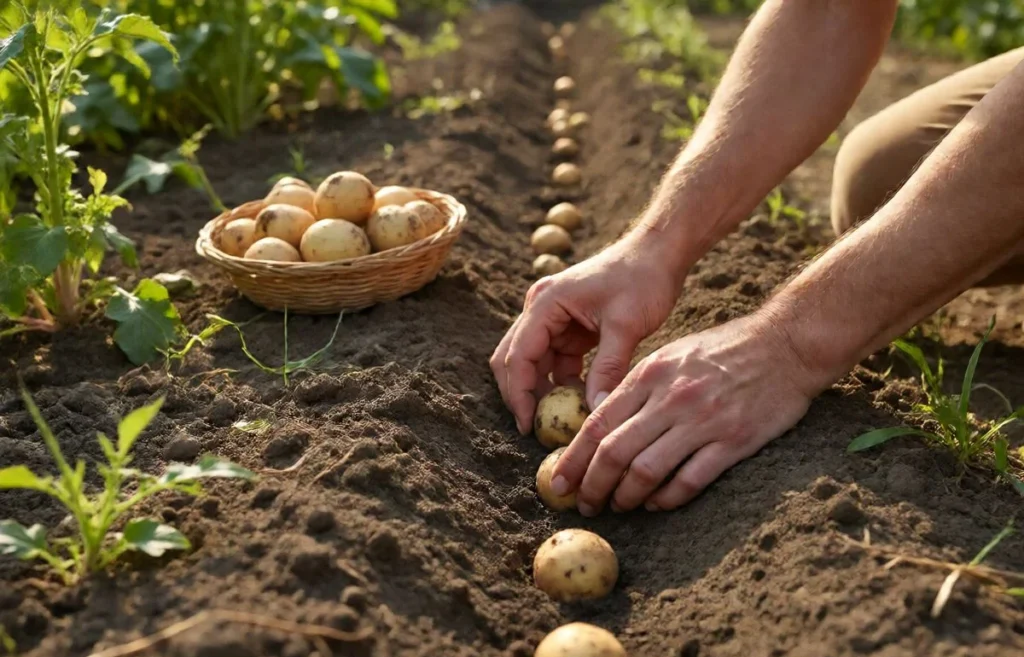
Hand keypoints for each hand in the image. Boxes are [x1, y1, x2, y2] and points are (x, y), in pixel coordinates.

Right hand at [490, 230, 684, 433]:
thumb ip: (608, 369)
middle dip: (522, 395)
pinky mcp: (570, 327)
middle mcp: (541, 309)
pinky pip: (556, 362)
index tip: (529, 426)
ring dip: (544, 391)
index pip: (518, 356)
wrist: (660, 252)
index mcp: (545, 303)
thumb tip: (595, 412)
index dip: (519, 394)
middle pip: (514, 359)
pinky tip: (582, 401)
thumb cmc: (643, 278)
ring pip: (534, 364)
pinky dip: (563, 383)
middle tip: (537, 429)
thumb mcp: (626, 326)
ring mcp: (554, 318)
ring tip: (562, 420)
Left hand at [549, 314, 821, 514]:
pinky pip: (689, 480)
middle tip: (584, 503)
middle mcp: (671, 398)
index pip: (598, 423)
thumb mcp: (671, 354)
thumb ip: (637, 386)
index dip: (572, 458)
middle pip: (614, 451)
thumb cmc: (724, 349)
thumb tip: (599, 422)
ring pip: (646, 470)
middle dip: (592, 484)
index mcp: (651, 374)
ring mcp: (702, 420)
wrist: (786, 343)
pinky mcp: (734, 441)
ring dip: (625, 497)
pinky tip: (656, 504)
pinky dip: (666, 498)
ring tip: (619, 507)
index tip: (558, 481)